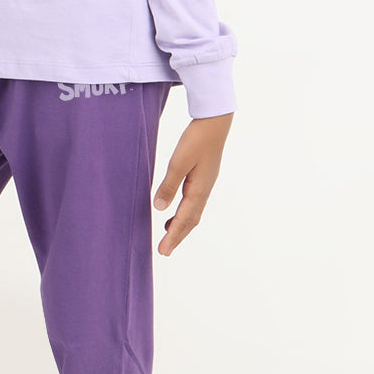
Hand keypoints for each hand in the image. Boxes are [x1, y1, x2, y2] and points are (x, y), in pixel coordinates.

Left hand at [153, 112, 232, 255]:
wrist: (215, 122)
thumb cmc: (196, 139)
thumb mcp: (179, 162)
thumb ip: (169, 185)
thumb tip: (159, 208)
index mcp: (198, 190)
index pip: (183, 219)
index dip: (172, 236)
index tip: (163, 251)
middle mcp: (204, 190)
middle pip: (191, 220)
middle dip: (178, 236)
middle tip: (165, 250)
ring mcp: (206, 184)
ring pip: (193, 212)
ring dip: (182, 225)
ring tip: (168, 233)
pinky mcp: (204, 177)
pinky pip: (194, 202)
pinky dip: (185, 212)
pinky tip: (177, 209)